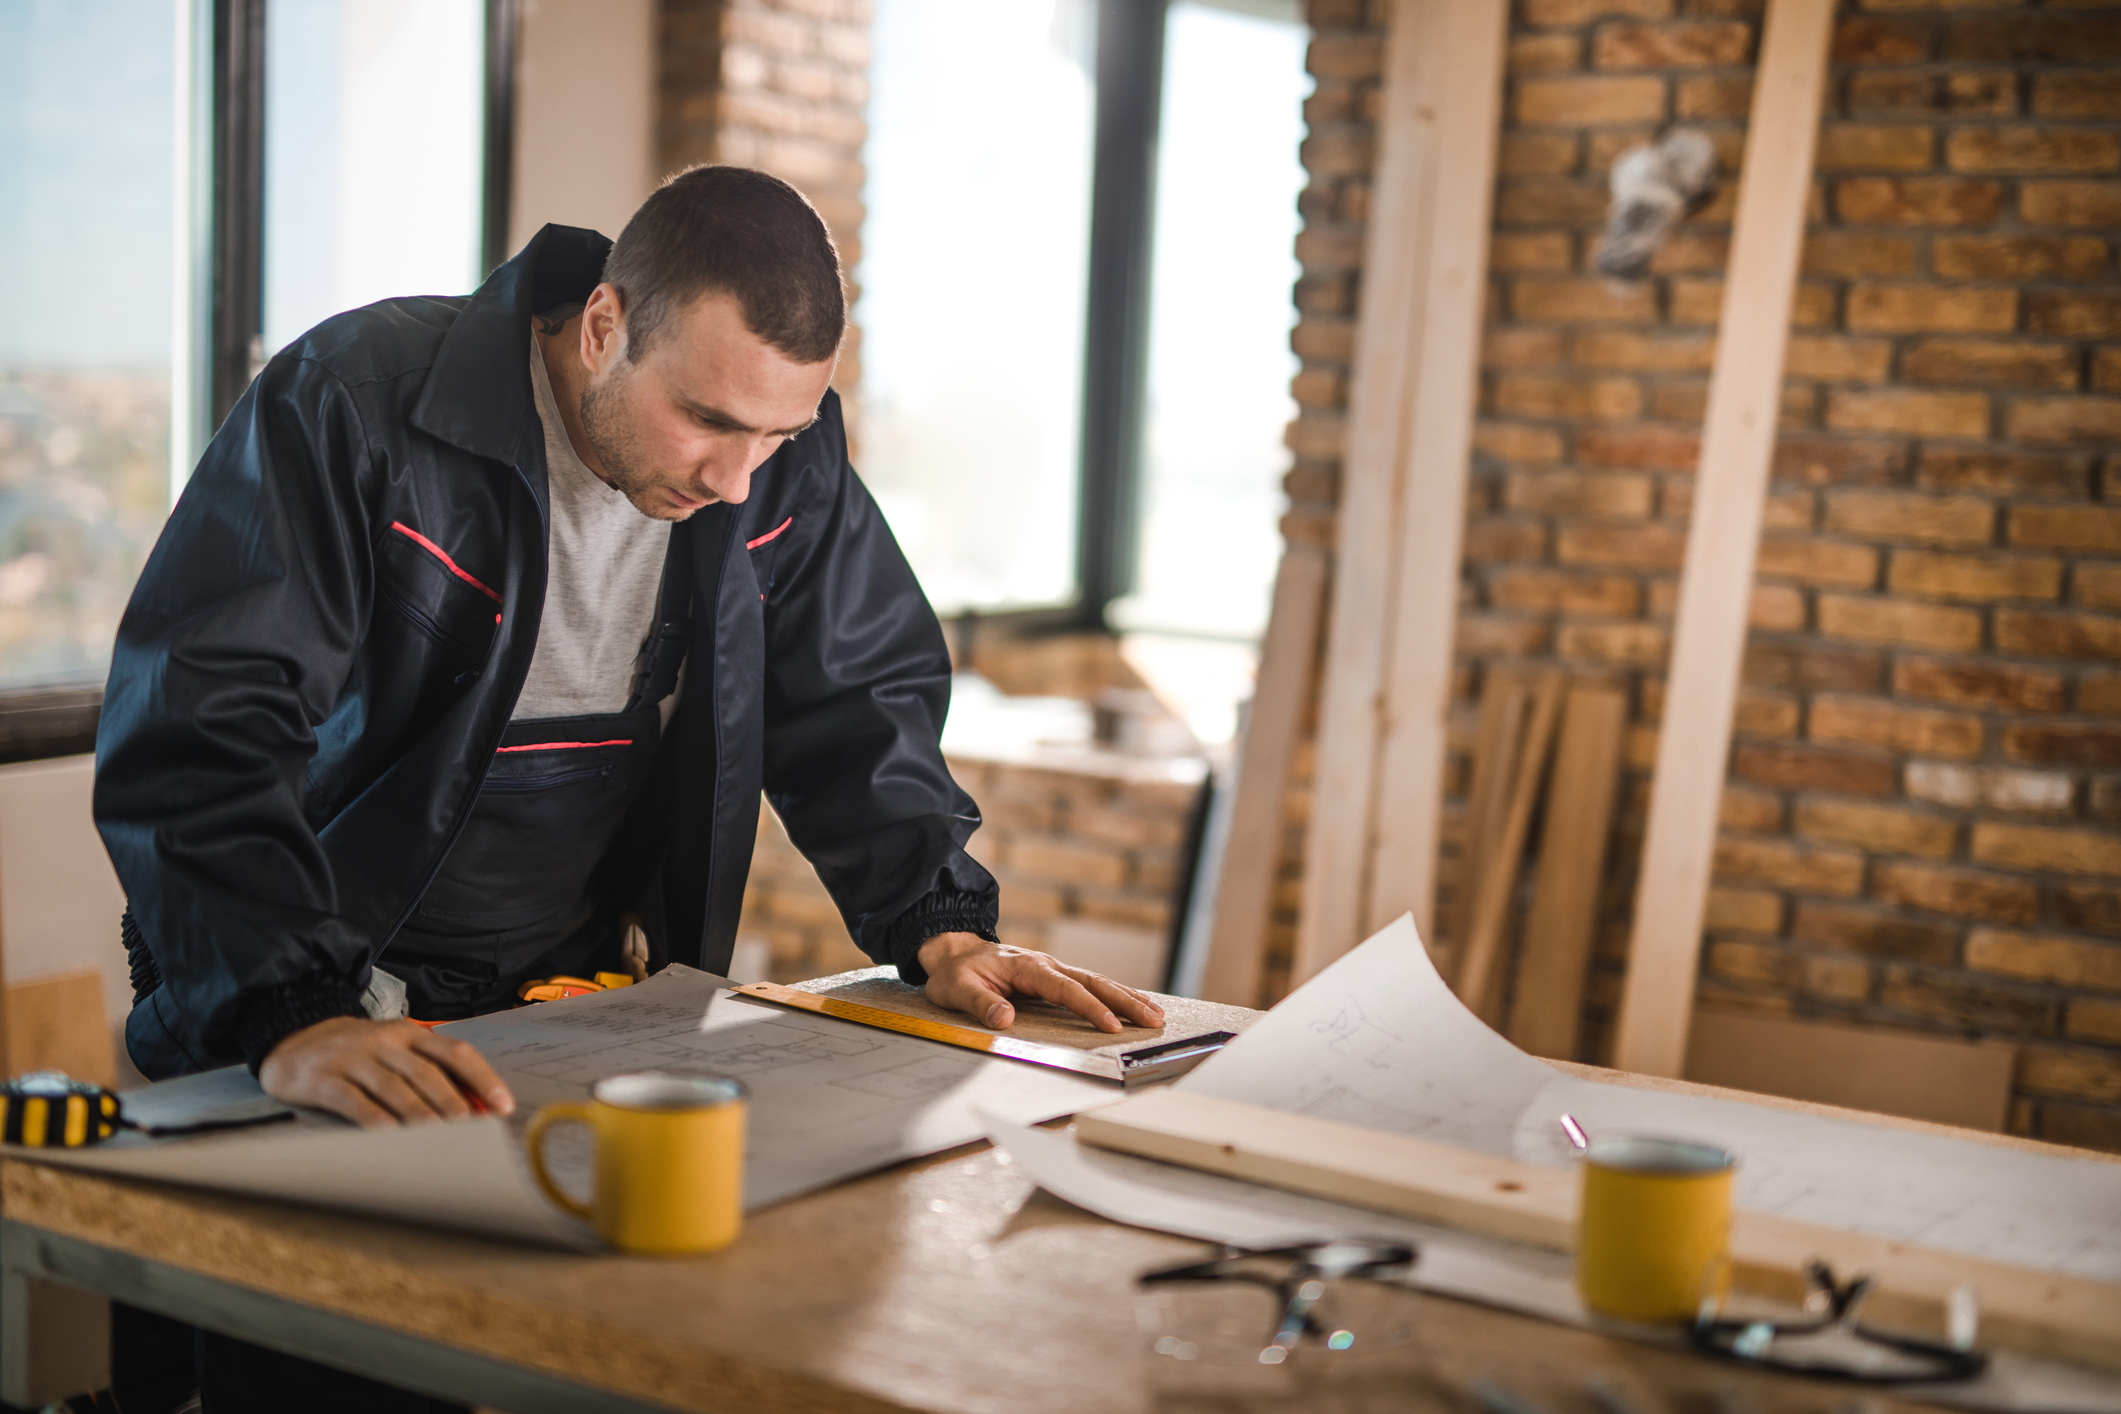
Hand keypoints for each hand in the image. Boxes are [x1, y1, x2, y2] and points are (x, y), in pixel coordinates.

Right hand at [259, 1016, 515, 1128]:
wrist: (292, 1040)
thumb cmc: (357, 1054)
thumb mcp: (394, 1053)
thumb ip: (430, 1074)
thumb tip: (474, 1109)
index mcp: (410, 1034)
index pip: (456, 1053)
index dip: (482, 1079)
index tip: (503, 1106)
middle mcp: (385, 1042)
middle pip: (427, 1073)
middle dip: (453, 1103)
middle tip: (473, 1129)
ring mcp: (353, 1058)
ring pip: (394, 1088)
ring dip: (420, 1114)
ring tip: (440, 1138)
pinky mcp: (323, 1078)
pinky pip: (353, 1101)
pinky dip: (374, 1119)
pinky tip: (389, 1136)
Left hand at [917, 932, 1166, 1034]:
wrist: (954, 951)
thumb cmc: (956, 973)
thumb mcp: (958, 990)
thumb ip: (980, 1004)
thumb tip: (1004, 1020)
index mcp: (1028, 967)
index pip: (1066, 989)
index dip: (1091, 1008)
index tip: (1112, 1026)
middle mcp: (1046, 965)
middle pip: (1093, 981)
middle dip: (1125, 1001)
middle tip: (1154, 1019)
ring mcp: (1052, 969)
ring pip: (1097, 981)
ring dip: (1126, 996)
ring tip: (1155, 1014)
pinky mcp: (1053, 977)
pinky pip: (1088, 984)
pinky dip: (1113, 994)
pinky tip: (1131, 1004)